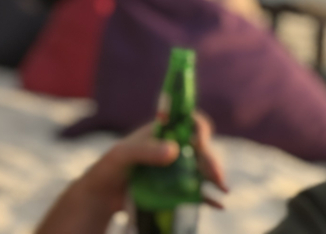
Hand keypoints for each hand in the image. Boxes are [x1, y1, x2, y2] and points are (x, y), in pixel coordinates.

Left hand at [35, 113, 226, 233]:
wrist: (103, 195)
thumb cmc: (110, 168)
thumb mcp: (123, 155)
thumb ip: (145, 151)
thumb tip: (175, 150)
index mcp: (161, 133)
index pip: (188, 122)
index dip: (199, 129)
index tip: (201, 143)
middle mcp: (171, 148)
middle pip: (200, 148)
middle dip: (211, 159)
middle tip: (216, 176)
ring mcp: (175, 169)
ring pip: (202, 168)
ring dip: (215, 177)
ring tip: (222, 189)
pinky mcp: (175, 189)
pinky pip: (198, 191)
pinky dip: (209, 197)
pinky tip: (218, 204)